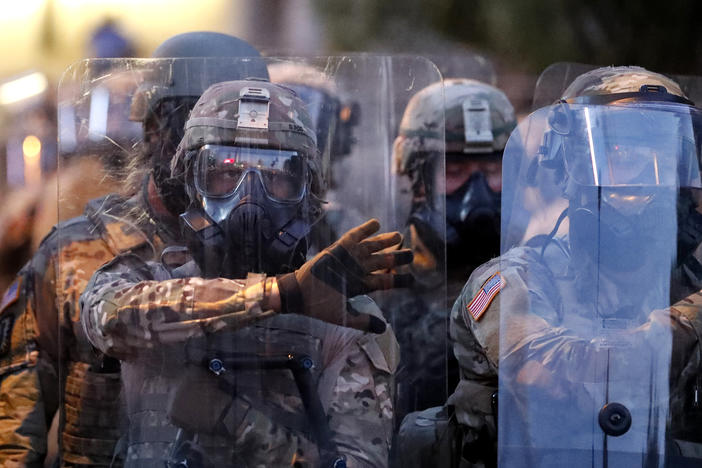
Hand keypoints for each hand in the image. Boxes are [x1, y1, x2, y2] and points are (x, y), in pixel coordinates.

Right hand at [276, 219, 412, 332]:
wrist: (299, 294)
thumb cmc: (320, 305)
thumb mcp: (343, 316)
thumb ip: (363, 321)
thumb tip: (383, 329)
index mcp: (362, 285)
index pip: (386, 281)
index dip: (400, 280)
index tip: (413, 279)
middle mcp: (359, 270)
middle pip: (383, 261)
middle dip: (397, 257)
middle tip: (410, 253)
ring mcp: (350, 258)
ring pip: (372, 247)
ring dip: (386, 241)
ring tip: (399, 236)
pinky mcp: (339, 248)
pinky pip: (354, 236)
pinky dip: (365, 229)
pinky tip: (376, 223)